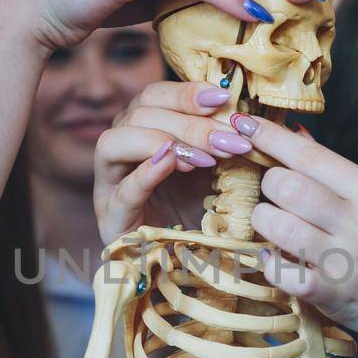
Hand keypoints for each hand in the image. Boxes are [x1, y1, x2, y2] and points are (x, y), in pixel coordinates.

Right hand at [93, 81, 258, 241]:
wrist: (183, 265)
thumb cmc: (197, 214)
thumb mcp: (214, 170)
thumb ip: (221, 142)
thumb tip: (249, 116)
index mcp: (140, 132)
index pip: (153, 96)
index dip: (185, 92)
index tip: (223, 98)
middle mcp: (118, 152)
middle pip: (138, 113)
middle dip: (189, 122)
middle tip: (230, 140)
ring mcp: (108, 186)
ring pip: (116, 141)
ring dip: (167, 142)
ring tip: (207, 159)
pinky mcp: (111, 220)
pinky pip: (122, 190)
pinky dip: (146, 173)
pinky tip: (172, 164)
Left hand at [236, 115, 357, 350]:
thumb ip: (339, 174)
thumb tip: (294, 136)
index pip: (308, 154)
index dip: (268, 136)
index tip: (242, 124)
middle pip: (284, 185)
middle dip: (266, 187)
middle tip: (272, 197)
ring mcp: (345, 260)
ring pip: (274, 225)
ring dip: (263, 224)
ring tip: (274, 228)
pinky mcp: (333, 296)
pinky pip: (279, 272)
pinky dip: (269, 264)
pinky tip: (277, 261)